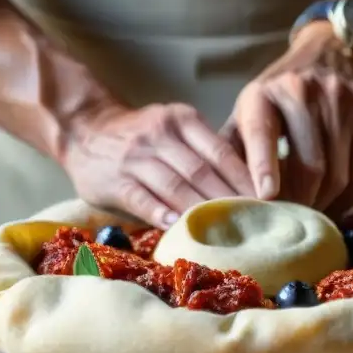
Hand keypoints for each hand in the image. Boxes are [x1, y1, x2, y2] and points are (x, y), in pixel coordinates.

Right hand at [63, 103, 255, 227]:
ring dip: (202, 210)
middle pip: (203, 171)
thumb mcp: (172, 128)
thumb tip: (245, 189)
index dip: (246, 178)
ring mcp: (136, 158)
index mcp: (181, 120)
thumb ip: (200, 151)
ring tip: (227, 231)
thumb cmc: (140, 137)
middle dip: (231, 199)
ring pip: (175, 185)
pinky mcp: (115, 181)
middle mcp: (160, 135)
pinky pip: (142, 199)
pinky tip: (179, 227)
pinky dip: (161, 213)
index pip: (221, 152)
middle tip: (255, 223)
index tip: (268, 201)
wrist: (83, 128)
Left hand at [223, 23, 352, 215]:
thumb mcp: (248, 113)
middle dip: (300, 204)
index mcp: (267, 92)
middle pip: (311, 168)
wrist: (331, 53)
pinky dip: (350, 197)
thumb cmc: (278, 98)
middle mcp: (309, 91)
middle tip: (291, 224)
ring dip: (327, 206)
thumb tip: (218, 202)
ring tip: (313, 216)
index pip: (263, 132)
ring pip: (342, 177)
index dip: (264, 166)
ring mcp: (350, 101)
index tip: (266, 196)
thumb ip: (231, 152)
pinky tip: (336, 199)